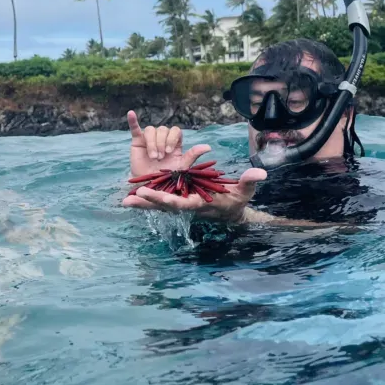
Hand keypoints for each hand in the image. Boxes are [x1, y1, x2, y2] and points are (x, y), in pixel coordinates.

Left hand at [123, 110, 265, 222]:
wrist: (230, 211)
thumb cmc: (236, 200)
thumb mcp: (244, 191)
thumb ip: (249, 182)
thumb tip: (260, 173)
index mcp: (199, 204)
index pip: (182, 203)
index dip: (168, 201)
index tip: (155, 197)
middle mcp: (186, 205)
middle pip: (164, 205)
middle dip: (149, 203)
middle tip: (131, 199)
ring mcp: (181, 203)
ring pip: (158, 205)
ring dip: (142, 203)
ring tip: (124, 201)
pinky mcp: (177, 199)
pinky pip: (159, 200)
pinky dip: (146, 200)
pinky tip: (131, 196)